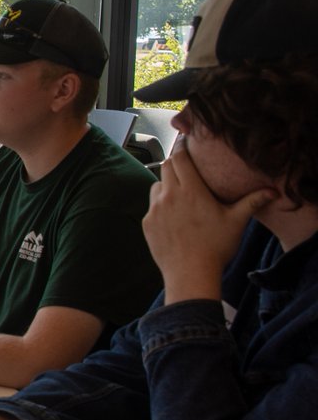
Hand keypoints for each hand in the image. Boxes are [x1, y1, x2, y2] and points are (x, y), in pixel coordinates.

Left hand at [144, 142, 275, 302]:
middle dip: (176, 164)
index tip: (188, 145)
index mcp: (191, 191)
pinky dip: (160, 204)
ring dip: (166, 185)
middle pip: (166, 166)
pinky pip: (151, 205)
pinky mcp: (147, 223)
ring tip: (180, 195)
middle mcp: (169, 196)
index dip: (183, 148)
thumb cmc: (215, 247)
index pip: (180, 157)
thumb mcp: (236, 222)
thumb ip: (252, 202)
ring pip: (156, 184)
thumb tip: (272, 192)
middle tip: (187, 168)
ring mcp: (155, 209)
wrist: (190, 274)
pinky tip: (174, 216)